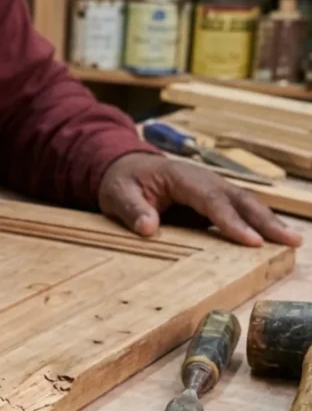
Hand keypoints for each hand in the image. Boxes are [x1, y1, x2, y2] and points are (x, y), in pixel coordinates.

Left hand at [98, 153, 302, 246]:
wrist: (124, 168)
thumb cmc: (122, 181)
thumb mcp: (117, 195)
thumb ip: (132, 210)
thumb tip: (148, 228)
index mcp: (182, 177)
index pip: (211, 200)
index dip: (232, 221)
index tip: (252, 241)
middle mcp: (203, 180)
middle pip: (239, 199)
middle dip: (265, 220)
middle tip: (291, 240)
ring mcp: (211, 188)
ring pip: (245, 204)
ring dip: (268, 222)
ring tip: (293, 241)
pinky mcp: (211, 200)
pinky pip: (238, 210)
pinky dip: (256, 223)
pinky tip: (272, 239)